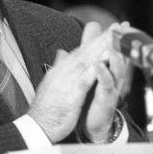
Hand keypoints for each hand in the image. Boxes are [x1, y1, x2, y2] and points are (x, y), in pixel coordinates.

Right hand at [28, 22, 111, 142]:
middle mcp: (64, 72)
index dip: (96, 39)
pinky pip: (84, 81)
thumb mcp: (52, 82)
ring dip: (100, 49)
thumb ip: (59, 66)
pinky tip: (103, 63)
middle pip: (86, 52)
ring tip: (113, 39)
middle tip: (117, 27)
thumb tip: (62, 52)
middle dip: (102, 38)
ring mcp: (67, 83)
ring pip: (86, 62)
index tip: (109, 30)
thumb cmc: (46, 107)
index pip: (81, 51)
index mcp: (62, 69)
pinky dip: (94, 71)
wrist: (36, 126)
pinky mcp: (71, 96)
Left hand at [83, 23, 129, 141]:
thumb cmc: (95, 96)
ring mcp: (112, 88)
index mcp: (111, 71)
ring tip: (111, 45)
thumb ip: (93, 51)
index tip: (122, 24)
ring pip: (116, 70)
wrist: (94, 124)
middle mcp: (114, 78)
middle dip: (121, 44)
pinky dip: (103, 74)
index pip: (116, 51)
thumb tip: (91, 33)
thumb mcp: (95, 72)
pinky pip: (106, 85)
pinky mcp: (106, 98)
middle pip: (120, 58)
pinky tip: (99, 65)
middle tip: (122, 30)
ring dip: (114, 57)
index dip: (118, 38)